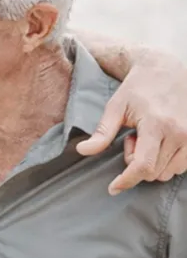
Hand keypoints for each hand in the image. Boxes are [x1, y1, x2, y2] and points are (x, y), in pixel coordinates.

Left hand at [77, 52, 186, 193]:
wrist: (167, 69)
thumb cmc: (137, 88)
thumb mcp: (115, 107)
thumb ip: (102, 132)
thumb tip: (82, 151)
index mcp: (157, 124)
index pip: (143, 165)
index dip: (127, 181)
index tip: (113, 188)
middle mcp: (180, 132)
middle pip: (154, 172)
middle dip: (136, 163)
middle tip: (131, 139)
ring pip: (169, 172)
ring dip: (152, 163)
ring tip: (146, 138)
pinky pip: (183, 166)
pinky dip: (167, 161)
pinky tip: (160, 141)